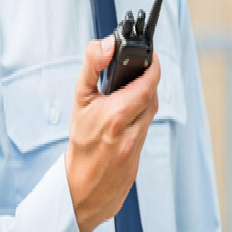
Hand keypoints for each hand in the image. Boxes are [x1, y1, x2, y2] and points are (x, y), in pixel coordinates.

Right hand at [65, 36, 159, 231]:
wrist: (77, 187)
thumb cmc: (78, 143)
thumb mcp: (79, 100)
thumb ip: (92, 67)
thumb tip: (107, 44)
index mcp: (116, 116)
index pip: (149, 83)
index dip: (154, 66)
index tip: (151, 56)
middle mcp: (130, 131)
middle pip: (152, 96)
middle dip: (147, 81)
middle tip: (138, 71)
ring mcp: (137, 145)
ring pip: (151, 113)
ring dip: (144, 99)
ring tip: (130, 93)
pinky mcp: (141, 156)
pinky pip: (147, 129)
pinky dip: (141, 117)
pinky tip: (129, 115)